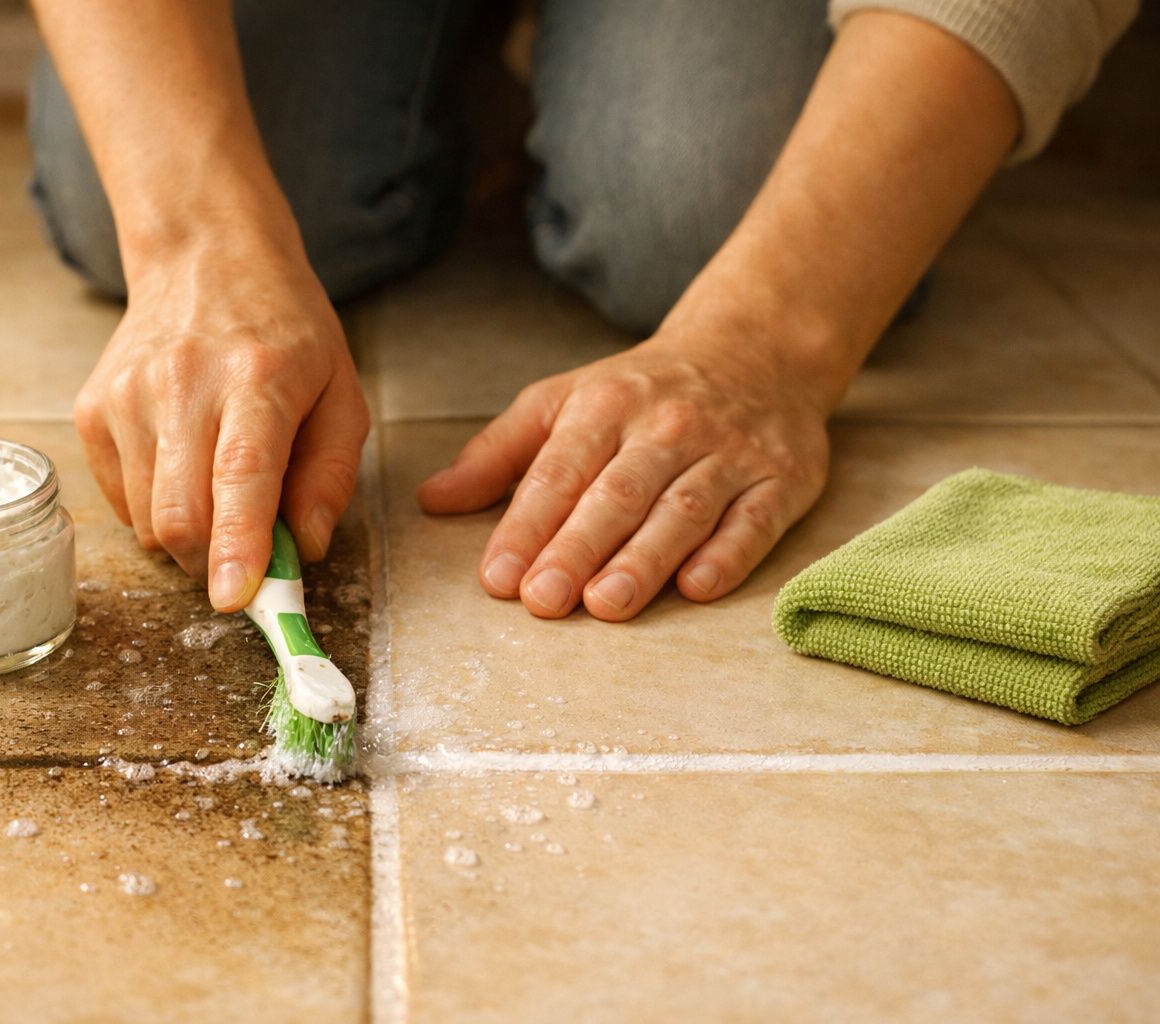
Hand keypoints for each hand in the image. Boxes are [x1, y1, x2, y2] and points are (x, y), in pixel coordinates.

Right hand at [74, 229, 368, 610]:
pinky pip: (121, 502)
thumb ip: (330, 476)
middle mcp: (183, 383)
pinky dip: (155, 509)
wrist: (205, 258)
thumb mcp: (341, 393)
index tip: (235, 598)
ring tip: (217, 489)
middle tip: (247, 554)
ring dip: (188, 537)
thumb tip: (305, 549)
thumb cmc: (285, 333)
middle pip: (180, 516)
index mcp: (258, 377)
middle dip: (215, 563)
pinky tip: (182, 467)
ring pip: (147, 522)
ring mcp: (127, 395)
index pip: (241, 473)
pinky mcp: (92, 408)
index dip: (238, 544)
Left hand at [417, 329, 830, 620]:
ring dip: (643, 559)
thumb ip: (498, 454)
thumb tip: (432, 500)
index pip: (558, 472)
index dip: (526, 526)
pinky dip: (728, 554)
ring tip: (605, 604)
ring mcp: (728, 452)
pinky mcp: (781, 478)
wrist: (756, 352)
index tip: (498, 577)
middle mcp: (667, 426)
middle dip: (577, 548)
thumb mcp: (562, 403)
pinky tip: (697, 587)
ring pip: (681, 510)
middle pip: (617, 494)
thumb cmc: (641, 392)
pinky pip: (754, 519)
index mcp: (605, 404)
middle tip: (542, 601)